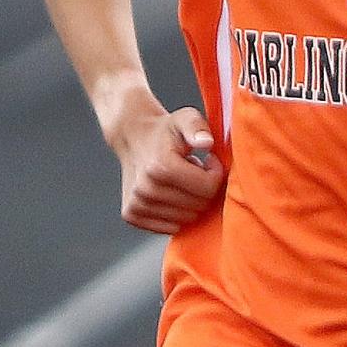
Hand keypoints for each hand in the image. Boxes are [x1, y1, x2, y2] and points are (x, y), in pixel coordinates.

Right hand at [115, 106, 223, 234]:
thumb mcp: (185, 118)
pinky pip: (170, 227)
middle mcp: (145, 189)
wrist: (133, 137)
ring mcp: (136, 204)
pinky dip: (176, 213)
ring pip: (186, 219)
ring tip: (180, 180)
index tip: (208, 161)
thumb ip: (198, 127)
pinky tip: (170, 192)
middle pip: (198, 206)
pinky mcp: (131, 215)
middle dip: (203, 188)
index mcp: (160, 167)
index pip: (208, 188)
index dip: (215, 174)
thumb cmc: (166, 130)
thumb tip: (207, 143)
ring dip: (189, 200)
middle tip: (192, 170)